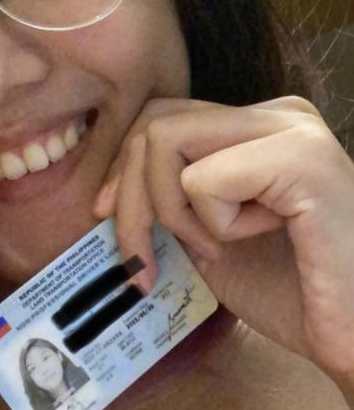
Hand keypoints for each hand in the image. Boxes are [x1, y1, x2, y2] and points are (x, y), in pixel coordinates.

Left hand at [93, 96, 353, 377]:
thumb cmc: (298, 296)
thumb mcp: (212, 236)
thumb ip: (172, 200)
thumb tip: (108, 190)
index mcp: (263, 125)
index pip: (162, 117)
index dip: (123, 170)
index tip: (110, 219)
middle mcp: (282, 114)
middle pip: (156, 122)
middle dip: (130, 195)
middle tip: (146, 257)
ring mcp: (295, 130)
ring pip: (166, 140)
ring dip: (172, 210)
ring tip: (217, 247)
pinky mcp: (302, 160)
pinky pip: (203, 180)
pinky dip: (213, 224)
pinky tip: (259, 241)